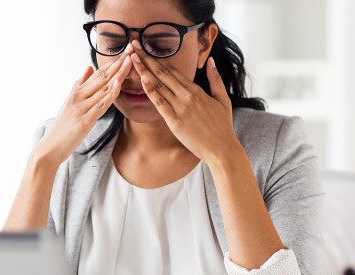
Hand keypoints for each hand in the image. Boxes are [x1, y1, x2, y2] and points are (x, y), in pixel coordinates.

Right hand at [35, 44, 134, 166]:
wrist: (50, 147)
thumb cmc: (63, 127)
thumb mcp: (70, 102)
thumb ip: (79, 84)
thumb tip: (88, 67)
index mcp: (77, 91)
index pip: (98, 73)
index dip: (113, 61)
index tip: (126, 50)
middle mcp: (79, 96)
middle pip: (102, 76)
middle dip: (118, 62)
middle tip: (132, 47)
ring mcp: (82, 107)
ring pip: (103, 87)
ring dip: (118, 73)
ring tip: (130, 60)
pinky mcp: (85, 120)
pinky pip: (100, 104)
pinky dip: (110, 93)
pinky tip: (119, 84)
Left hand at [129, 40, 240, 163]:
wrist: (222, 149)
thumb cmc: (223, 126)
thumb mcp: (223, 99)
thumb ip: (216, 79)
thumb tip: (210, 61)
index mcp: (196, 90)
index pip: (173, 70)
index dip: (157, 58)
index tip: (145, 49)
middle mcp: (187, 96)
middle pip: (163, 73)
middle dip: (146, 59)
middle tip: (134, 46)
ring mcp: (180, 108)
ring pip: (159, 86)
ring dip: (144, 71)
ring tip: (132, 58)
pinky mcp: (175, 122)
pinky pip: (160, 104)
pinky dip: (151, 91)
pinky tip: (142, 80)